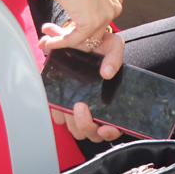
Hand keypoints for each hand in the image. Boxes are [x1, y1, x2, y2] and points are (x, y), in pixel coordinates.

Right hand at [35, 0, 122, 53]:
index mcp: (114, 0)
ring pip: (84, 41)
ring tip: (46, 38)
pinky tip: (46, 42)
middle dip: (71, 39)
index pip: (100, 26)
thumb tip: (79, 25)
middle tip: (50, 36)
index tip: (63, 32)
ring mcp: (106, 15)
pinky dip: (58, 43)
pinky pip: (74, 40)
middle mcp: (115, 8)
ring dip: (63, 41)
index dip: (80, 31)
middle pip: (93, 35)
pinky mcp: (92, 22)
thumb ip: (87, 8)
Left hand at [41, 25, 124, 142]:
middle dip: (86, 125)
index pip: (113, 128)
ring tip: (72, 104)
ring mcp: (81, 110)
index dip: (110, 133)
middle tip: (81, 106)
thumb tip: (107, 73)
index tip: (104, 127)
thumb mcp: (113, 45)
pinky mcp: (64, 106)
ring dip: (73, 121)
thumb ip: (114, 57)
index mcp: (113, 101)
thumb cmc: (102, 46)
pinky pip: (60, 118)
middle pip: (92, 133)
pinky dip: (60, 113)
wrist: (82, 40)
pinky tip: (62, 101)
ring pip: (76, 129)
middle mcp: (98, 110)